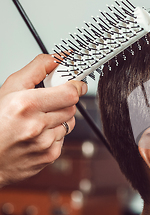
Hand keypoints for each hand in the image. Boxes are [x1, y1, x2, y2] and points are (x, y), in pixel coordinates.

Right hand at [0, 54, 86, 186]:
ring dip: (59, 119)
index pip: (70, 93)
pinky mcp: (50, 155)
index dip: (75, 86)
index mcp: (26, 105)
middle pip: (72, 107)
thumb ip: (36, 70)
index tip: (75, 82)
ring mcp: (45, 143)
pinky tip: (37, 134)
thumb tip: (58, 58)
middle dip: (63, 102)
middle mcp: (37, 125)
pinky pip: (64, 138)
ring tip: (37, 120)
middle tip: (47, 102)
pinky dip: (54, 134)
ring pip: (70, 122)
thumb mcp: (9, 88)